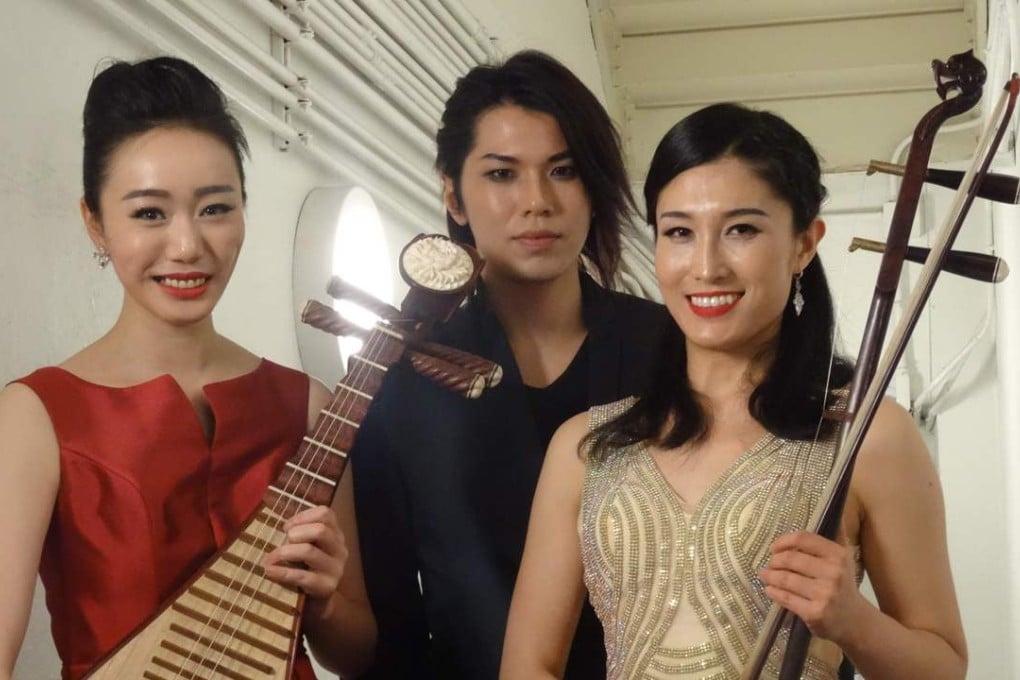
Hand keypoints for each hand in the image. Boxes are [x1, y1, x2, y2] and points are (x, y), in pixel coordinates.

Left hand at [264, 505, 347, 619]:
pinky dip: (282, 572)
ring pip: (309, 551)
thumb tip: (282, 525)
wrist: (317, 604)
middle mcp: (340, 550)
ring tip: (269, 558)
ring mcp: (335, 569)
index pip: (326, 514)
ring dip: (284, 552)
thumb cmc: (307, 569)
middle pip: (321, 530)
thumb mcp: (308, 547)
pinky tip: (270, 571)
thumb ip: (300, 533)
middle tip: (283, 542)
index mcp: (336, 535)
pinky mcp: (326, 587)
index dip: (303, 516)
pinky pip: (301, 576)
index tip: (286, 527)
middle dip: (296, 533)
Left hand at [758, 529, 861, 642]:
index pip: (803, 539)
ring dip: (769, 575)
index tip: (774, 547)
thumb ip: (837, 534)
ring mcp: (824, 594)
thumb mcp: (845, 558)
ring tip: (764, 574)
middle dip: (774, 560)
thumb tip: (837, 506)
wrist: (856, 621)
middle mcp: (833, 573)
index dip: (783, 541)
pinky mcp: (814, 613)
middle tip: (769, 563)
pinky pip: (785, 598)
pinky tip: (769, 589)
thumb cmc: (844, 585)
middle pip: (790, 559)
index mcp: (838, 555)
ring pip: (785, 578)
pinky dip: (773, 591)